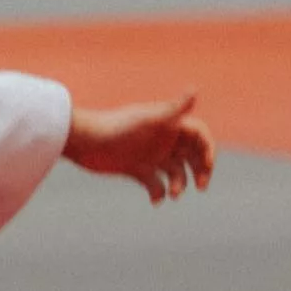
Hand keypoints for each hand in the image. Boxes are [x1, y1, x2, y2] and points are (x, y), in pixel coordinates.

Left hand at [63, 93, 213, 204]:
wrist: (82, 141)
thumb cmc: (114, 127)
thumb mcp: (146, 120)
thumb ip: (172, 109)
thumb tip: (195, 90)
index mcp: (168, 124)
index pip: (199, 135)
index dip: (208, 149)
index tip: (206, 165)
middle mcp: (162, 139)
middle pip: (192, 155)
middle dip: (200, 170)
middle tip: (200, 186)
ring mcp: (150, 155)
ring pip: (176, 172)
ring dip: (180, 184)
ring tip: (173, 195)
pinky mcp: (137, 169)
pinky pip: (156, 185)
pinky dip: (159, 193)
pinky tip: (155, 200)